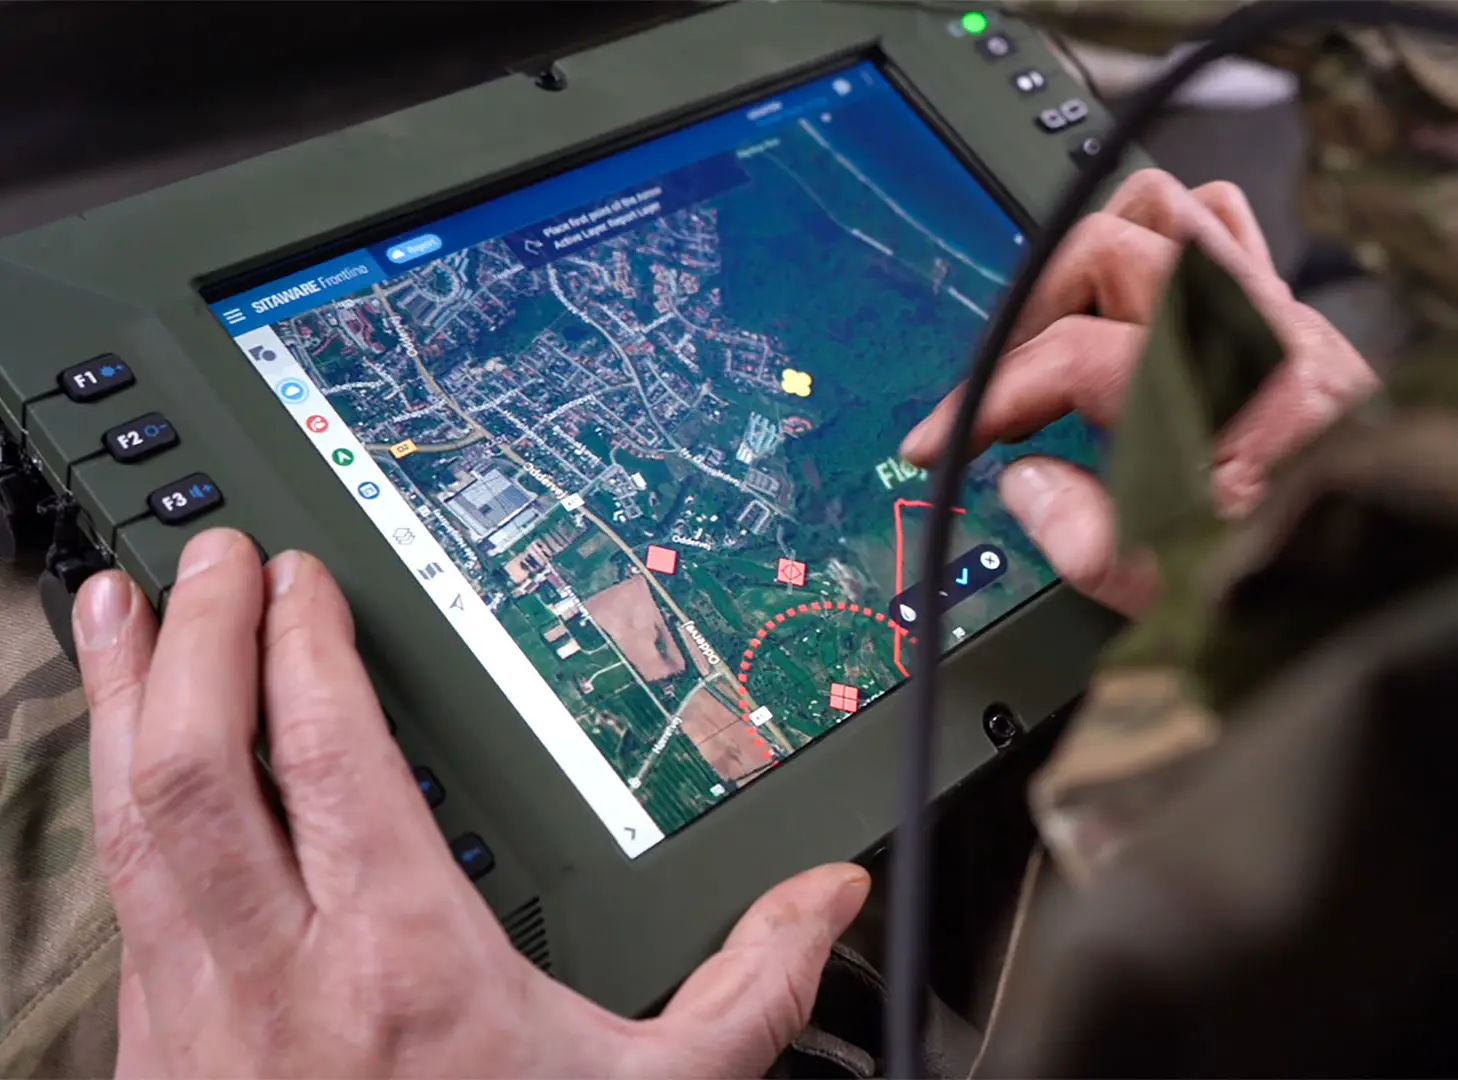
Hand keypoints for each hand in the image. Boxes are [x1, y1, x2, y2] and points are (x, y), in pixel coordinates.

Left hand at [76, 528, 868, 1078]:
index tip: (306, 583)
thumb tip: (827, 903)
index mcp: (404, 964)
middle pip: (197, 766)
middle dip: (197, 639)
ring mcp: (198, 1013)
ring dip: (122, 700)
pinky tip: (120, 765)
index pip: (330, 760)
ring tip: (118, 609)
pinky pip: (119, 894)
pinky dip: (111, 800)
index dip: (304, 648)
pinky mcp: (159, 1049)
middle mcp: (278, 976)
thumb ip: (749, 993)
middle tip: (209, 553)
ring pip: (131, 822)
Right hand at [900, 170, 1376, 615]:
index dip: (985, 400)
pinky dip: (1171, 247)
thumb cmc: (1326, 584)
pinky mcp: (1298, 325)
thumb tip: (1025, 486)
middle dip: (1034, 314)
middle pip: (1108, 250)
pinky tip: (1141, 306)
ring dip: (1100, 259)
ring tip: (1064, 329)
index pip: (1068, 356)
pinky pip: (1229, 233)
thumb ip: (1085, 538)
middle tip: (1003, 389)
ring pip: (1170, 213)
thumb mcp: (1184, 595)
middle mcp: (1253, 330)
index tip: (941, 441)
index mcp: (1219, 391)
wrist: (1424, 583)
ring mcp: (1279, 316)